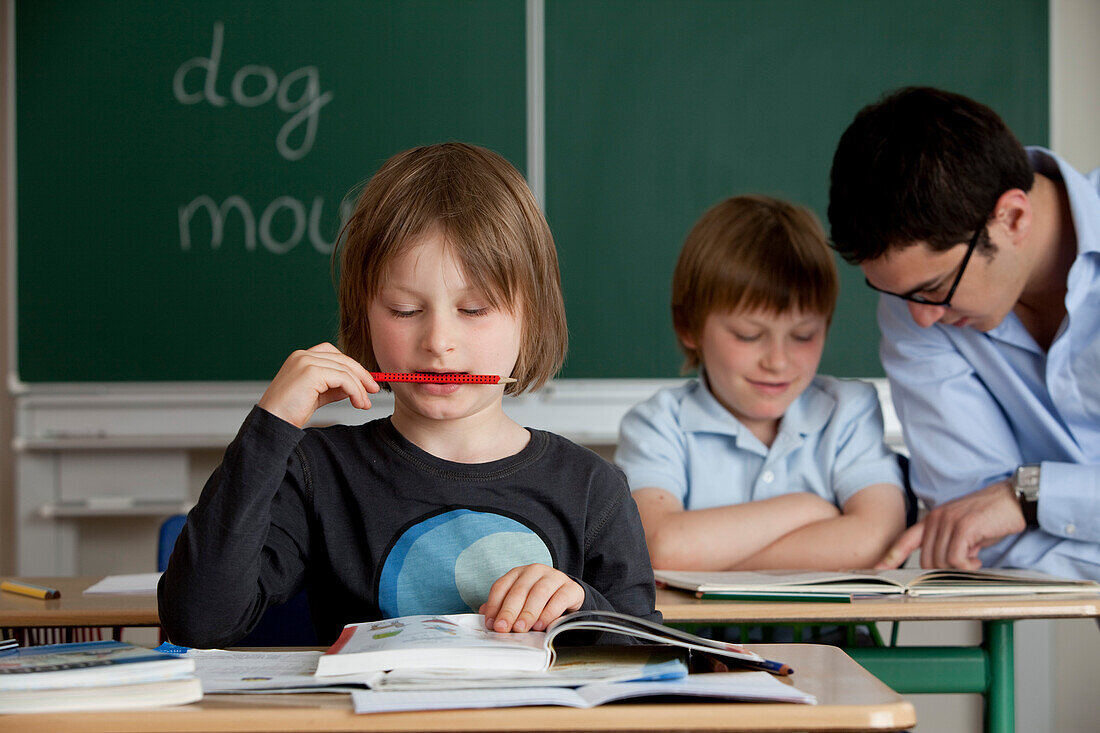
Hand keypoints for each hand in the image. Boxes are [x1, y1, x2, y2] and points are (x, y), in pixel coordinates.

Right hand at [257, 343, 379, 427]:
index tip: (366, 383)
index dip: (353, 368)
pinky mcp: (311, 372)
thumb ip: (334, 388)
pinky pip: (343, 378)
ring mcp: (306, 361)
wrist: (273, 423)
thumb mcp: (317, 396)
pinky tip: (358, 402)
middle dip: (362, 375)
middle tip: (374, 390)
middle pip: (343, 359)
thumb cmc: (289, 412)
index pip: (335, 355)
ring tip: (364, 404)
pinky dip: (355, 391)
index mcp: (301, 358)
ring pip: (345, 369)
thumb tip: (355, 387)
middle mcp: (303, 355)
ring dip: (360, 388)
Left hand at [478, 564, 584, 632]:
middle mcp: (535, 571)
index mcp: (518, 573)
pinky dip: (549, 613)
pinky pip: (559, 599)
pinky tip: (541, 625)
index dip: (494, 605)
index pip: (501, 586)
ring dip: (528, 613)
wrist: (569, 597)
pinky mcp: (571, 588)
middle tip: (504, 628)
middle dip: (509, 611)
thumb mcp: (519, 603)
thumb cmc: (540, 601)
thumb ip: (502, 608)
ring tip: (521, 628)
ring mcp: (554, 577)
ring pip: (539, 593)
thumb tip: (486, 618)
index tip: (491, 623)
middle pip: (519, 590)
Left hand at [875, 480, 1025, 569]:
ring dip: (959, 567)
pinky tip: (978, 559)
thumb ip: (948, 544)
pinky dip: (967, 565)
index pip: (906, 539)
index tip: (878, 567)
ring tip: (974, 558)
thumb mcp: (962, 530)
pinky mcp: (964, 527)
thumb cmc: (990, 516)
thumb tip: (945, 563)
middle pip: (926, 559)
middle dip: (943, 569)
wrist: (1012, 499)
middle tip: (963, 565)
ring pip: (941, 561)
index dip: (891, 555)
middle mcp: (936, 519)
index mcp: (932, 519)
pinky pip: (956, 558)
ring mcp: (948, 522)